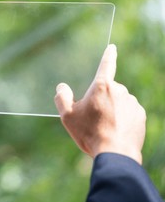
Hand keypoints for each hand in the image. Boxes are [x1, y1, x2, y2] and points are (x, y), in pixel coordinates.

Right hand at [54, 44, 145, 163]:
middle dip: (100, 100)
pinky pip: (128, 113)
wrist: (115, 153)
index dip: (108, 55)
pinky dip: (121, 119)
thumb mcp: (68, 116)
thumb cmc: (89, 133)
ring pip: (118, 102)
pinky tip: (115, 132)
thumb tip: (61, 87)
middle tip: (93, 119)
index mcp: (102, 86)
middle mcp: (120, 90)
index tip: (112, 48)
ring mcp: (132, 103)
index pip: (106, 65)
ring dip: (111, 110)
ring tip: (104, 128)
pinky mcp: (140, 115)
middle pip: (107, 91)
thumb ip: (62, 98)